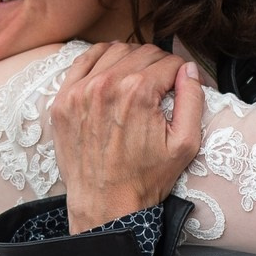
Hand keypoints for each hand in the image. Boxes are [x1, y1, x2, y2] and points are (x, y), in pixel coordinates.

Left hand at [48, 43, 205, 232]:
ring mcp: (80, 91)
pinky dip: (100, 60)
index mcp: (138, 92)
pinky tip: (111, 73)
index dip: (180, 72)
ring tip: (138, 81)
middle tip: (162, 86)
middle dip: (158, 66)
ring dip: (131, 60)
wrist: (104, 204)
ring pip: (114, 51)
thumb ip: (192, 99)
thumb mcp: (184, 144)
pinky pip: (83, 61)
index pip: (168, 61)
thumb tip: (190, 69)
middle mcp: (106, 85)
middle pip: (143, 52)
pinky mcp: (63, 100)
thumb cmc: (145, 178)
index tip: (179, 85)